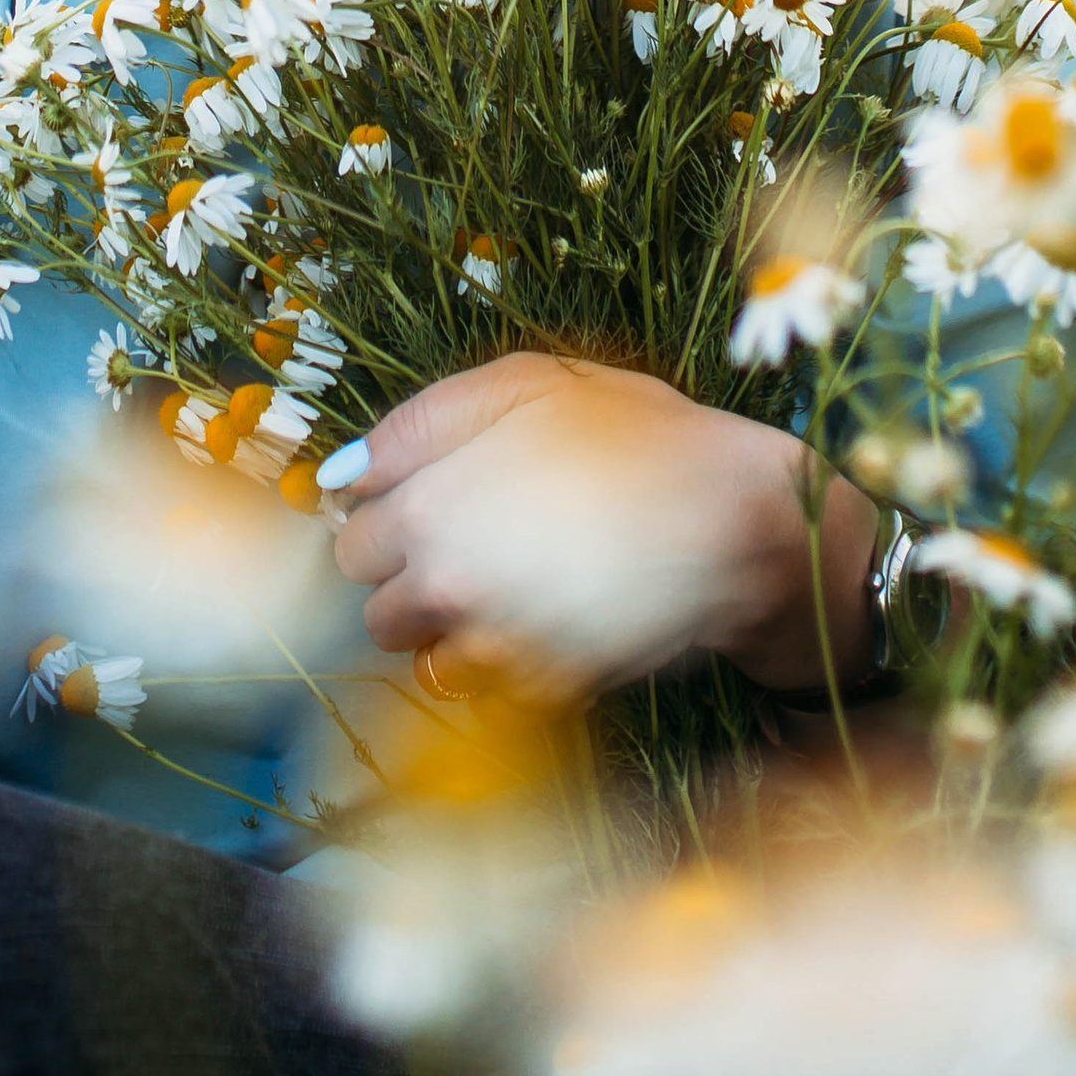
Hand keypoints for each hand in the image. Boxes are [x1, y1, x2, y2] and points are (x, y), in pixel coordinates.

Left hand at [325, 351, 874, 703]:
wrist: (733, 518)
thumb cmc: (636, 433)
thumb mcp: (527, 383)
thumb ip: (421, 423)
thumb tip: (342, 475)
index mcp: (427, 505)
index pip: (351, 540)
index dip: (389, 517)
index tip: (430, 503)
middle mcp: (445, 586)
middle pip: (376, 607)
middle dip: (409, 578)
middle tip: (473, 543)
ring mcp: (491, 647)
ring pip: (421, 660)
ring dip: (445, 630)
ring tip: (507, 586)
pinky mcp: (541, 692)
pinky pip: (486, 692)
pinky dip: (499, 666)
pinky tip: (543, 620)